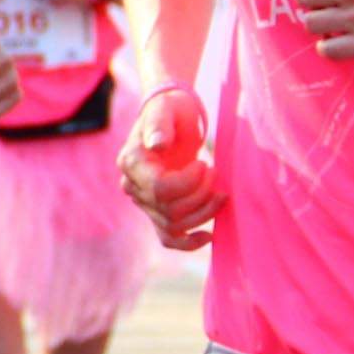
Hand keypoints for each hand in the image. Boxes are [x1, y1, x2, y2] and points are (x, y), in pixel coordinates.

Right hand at [122, 83, 217, 251]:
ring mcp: (144, 201)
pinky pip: (168, 238)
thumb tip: (158, 144)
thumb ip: (159, 125)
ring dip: (204, 213)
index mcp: (131, 163)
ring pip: (173, 225)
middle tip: (215, 172)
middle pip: (169, 210)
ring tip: (221, 193)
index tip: (203, 163)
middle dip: (201, 195)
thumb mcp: (166, 110)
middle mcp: (133, 186)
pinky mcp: (158, 210)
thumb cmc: (170, 110)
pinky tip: (209, 236)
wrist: (171, 117)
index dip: (188, 182)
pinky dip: (188, 243)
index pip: (159, 189)